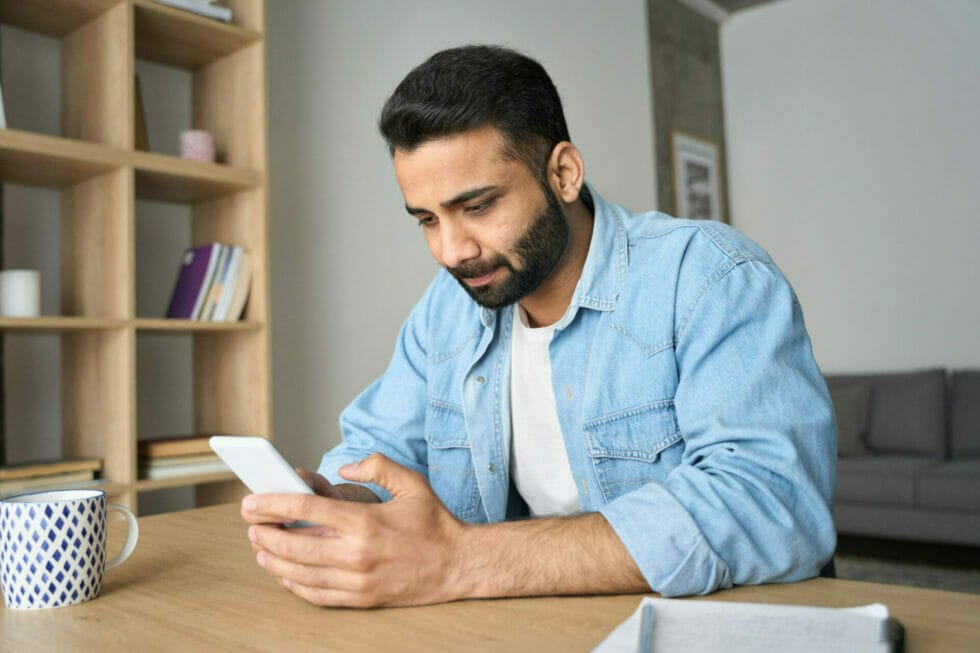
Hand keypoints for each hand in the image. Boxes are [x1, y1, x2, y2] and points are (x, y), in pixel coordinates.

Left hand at [240, 453, 466, 607]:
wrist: (460, 564)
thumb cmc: (434, 522)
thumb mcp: (411, 482)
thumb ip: (376, 465)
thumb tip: (343, 467)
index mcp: (365, 521)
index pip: (306, 510)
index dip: (273, 504)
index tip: (252, 502)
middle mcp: (357, 553)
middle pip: (294, 544)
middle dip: (264, 532)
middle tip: (251, 524)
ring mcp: (358, 580)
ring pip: (300, 573)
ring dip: (273, 559)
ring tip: (260, 547)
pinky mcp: (362, 599)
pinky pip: (317, 596)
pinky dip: (294, 585)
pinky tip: (284, 574)